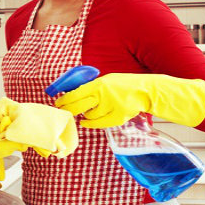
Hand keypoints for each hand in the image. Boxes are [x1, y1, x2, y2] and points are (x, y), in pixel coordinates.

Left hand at [55, 73, 204, 127]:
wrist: (147, 90)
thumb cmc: (124, 84)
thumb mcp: (107, 80)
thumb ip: (92, 87)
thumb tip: (74, 93)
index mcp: (98, 84)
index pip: (75, 93)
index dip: (64, 100)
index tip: (58, 102)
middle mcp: (102, 95)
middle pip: (78, 106)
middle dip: (68, 110)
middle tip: (63, 111)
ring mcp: (110, 107)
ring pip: (89, 116)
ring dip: (85, 116)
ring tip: (85, 113)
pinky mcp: (117, 117)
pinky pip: (98, 124)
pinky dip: (91, 124)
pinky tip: (87, 122)